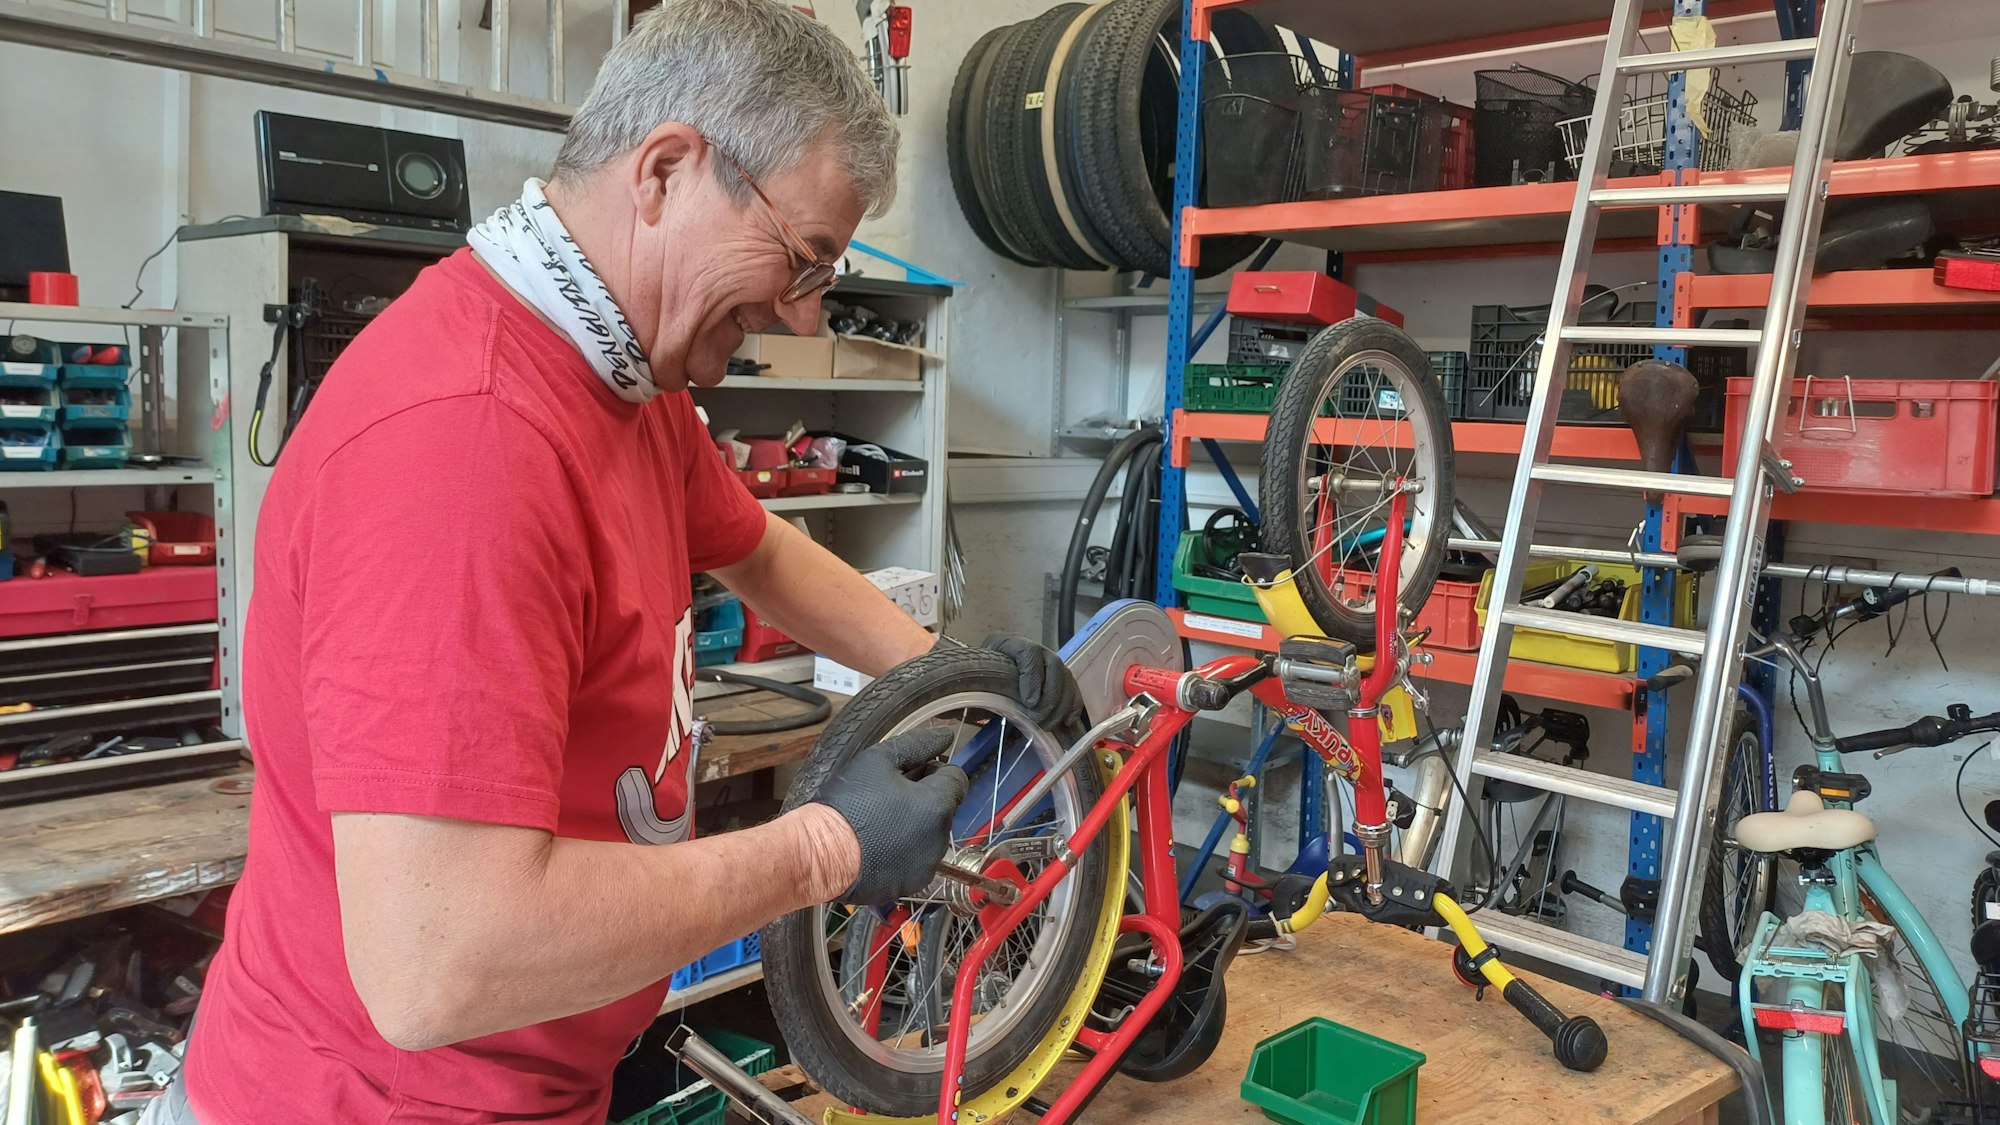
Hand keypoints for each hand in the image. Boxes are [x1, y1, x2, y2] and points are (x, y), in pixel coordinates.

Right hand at [812, 727, 968, 905]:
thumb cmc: (849, 804)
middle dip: (924, 798)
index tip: (910, 773)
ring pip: (932, 834)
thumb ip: (918, 745)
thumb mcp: (879, 760)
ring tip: (881, 822)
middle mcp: (940, 839)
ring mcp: (927, 865)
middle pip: (944, 807)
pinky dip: (905, 850)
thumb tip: (945, 735)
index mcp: (937, 806)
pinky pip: (917, 859)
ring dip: (916, 824)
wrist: (822, 853)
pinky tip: (880, 845)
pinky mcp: (913, 884)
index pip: (957, 779)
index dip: (935, 770)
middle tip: (889, 795)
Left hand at [978, 633, 1083, 728]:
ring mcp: (1047, 660)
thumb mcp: (973, 680)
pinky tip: (1066, 721)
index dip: (1033, 677)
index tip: (1029, 702)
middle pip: (1053, 664)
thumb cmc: (977, 679)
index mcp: (1007, 644)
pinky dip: (1073, 705)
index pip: (1028, 652)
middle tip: (1039, 719)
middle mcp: (1033, 648)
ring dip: (1061, 704)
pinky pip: (1073, 687)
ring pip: (1066, 676)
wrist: (984, 674)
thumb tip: (974, 712)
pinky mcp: (1058, 675)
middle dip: (1050, 696)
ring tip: (1048, 725)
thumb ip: (975, 691)